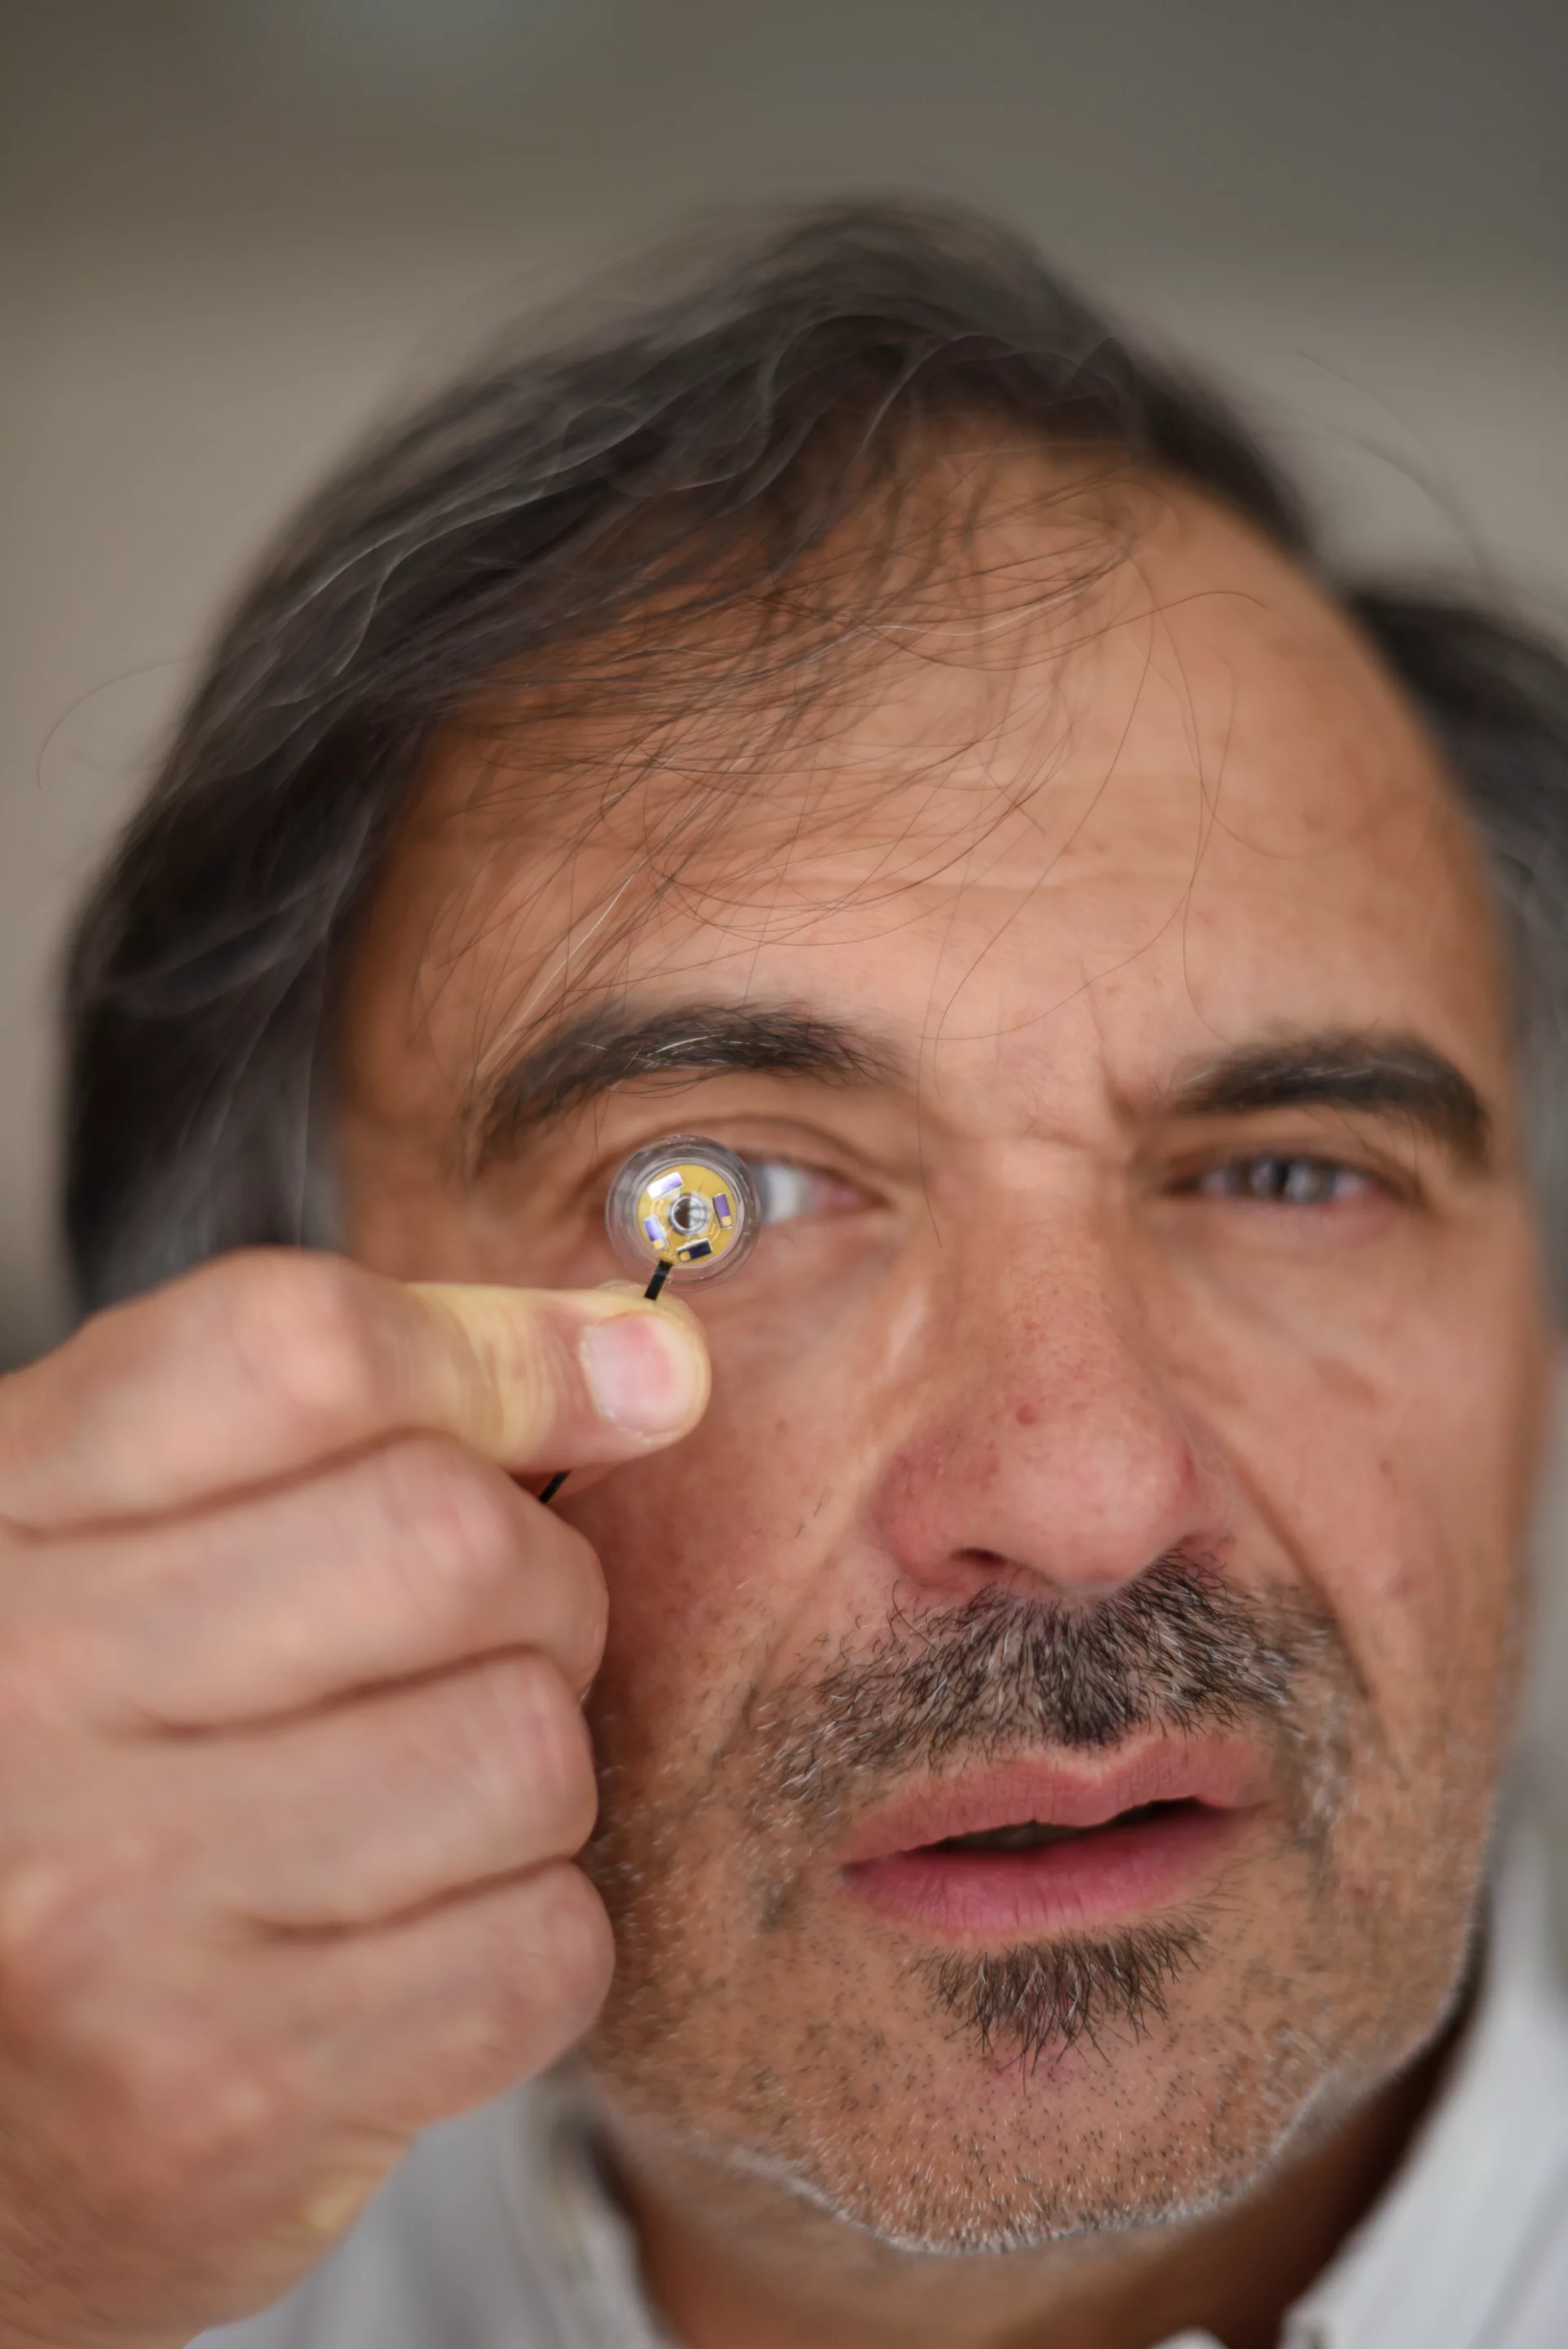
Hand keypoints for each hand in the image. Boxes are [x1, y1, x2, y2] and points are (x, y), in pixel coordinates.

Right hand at [0, 1249, 708, 2348]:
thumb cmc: (83, 1775)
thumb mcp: (134, 1538)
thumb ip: (353, 1415)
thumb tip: (654, 1364)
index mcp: (0, 1516)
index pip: (303, 1350)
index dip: (507, 1354)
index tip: (614, 1385)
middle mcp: (25, 1694)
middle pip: (452, 1538)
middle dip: (539, 1579)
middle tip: (479, 1638)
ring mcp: (111, 1907)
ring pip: (524, 1745)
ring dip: (528, 1771)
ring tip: (421, 1803)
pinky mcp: (220, 2098)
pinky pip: (543, 1947)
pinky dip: (525, 1939)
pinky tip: (410, 1942)